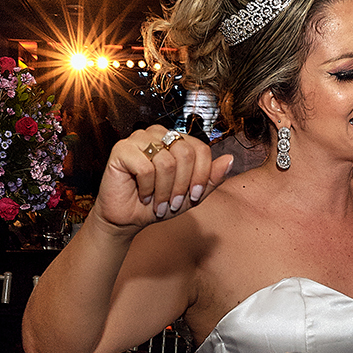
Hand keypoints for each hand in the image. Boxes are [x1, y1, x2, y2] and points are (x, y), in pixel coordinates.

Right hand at [95, 125, 233, 231]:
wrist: (129, 218)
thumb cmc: (158, 203)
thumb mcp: (191, 195)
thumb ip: (211, 178)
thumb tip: (230, 160)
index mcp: (176, 139)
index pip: (201, 148)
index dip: (201, 175)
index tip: (194, 196)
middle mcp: (158, 133)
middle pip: (186, 153)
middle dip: (182, 185)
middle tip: (174, 202)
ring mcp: (139, 138)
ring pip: (166, 161)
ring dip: (164, 190)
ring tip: (158, 202)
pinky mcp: (121, 148)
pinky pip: (145, 167)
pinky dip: (147, 188)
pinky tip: (143, 195)